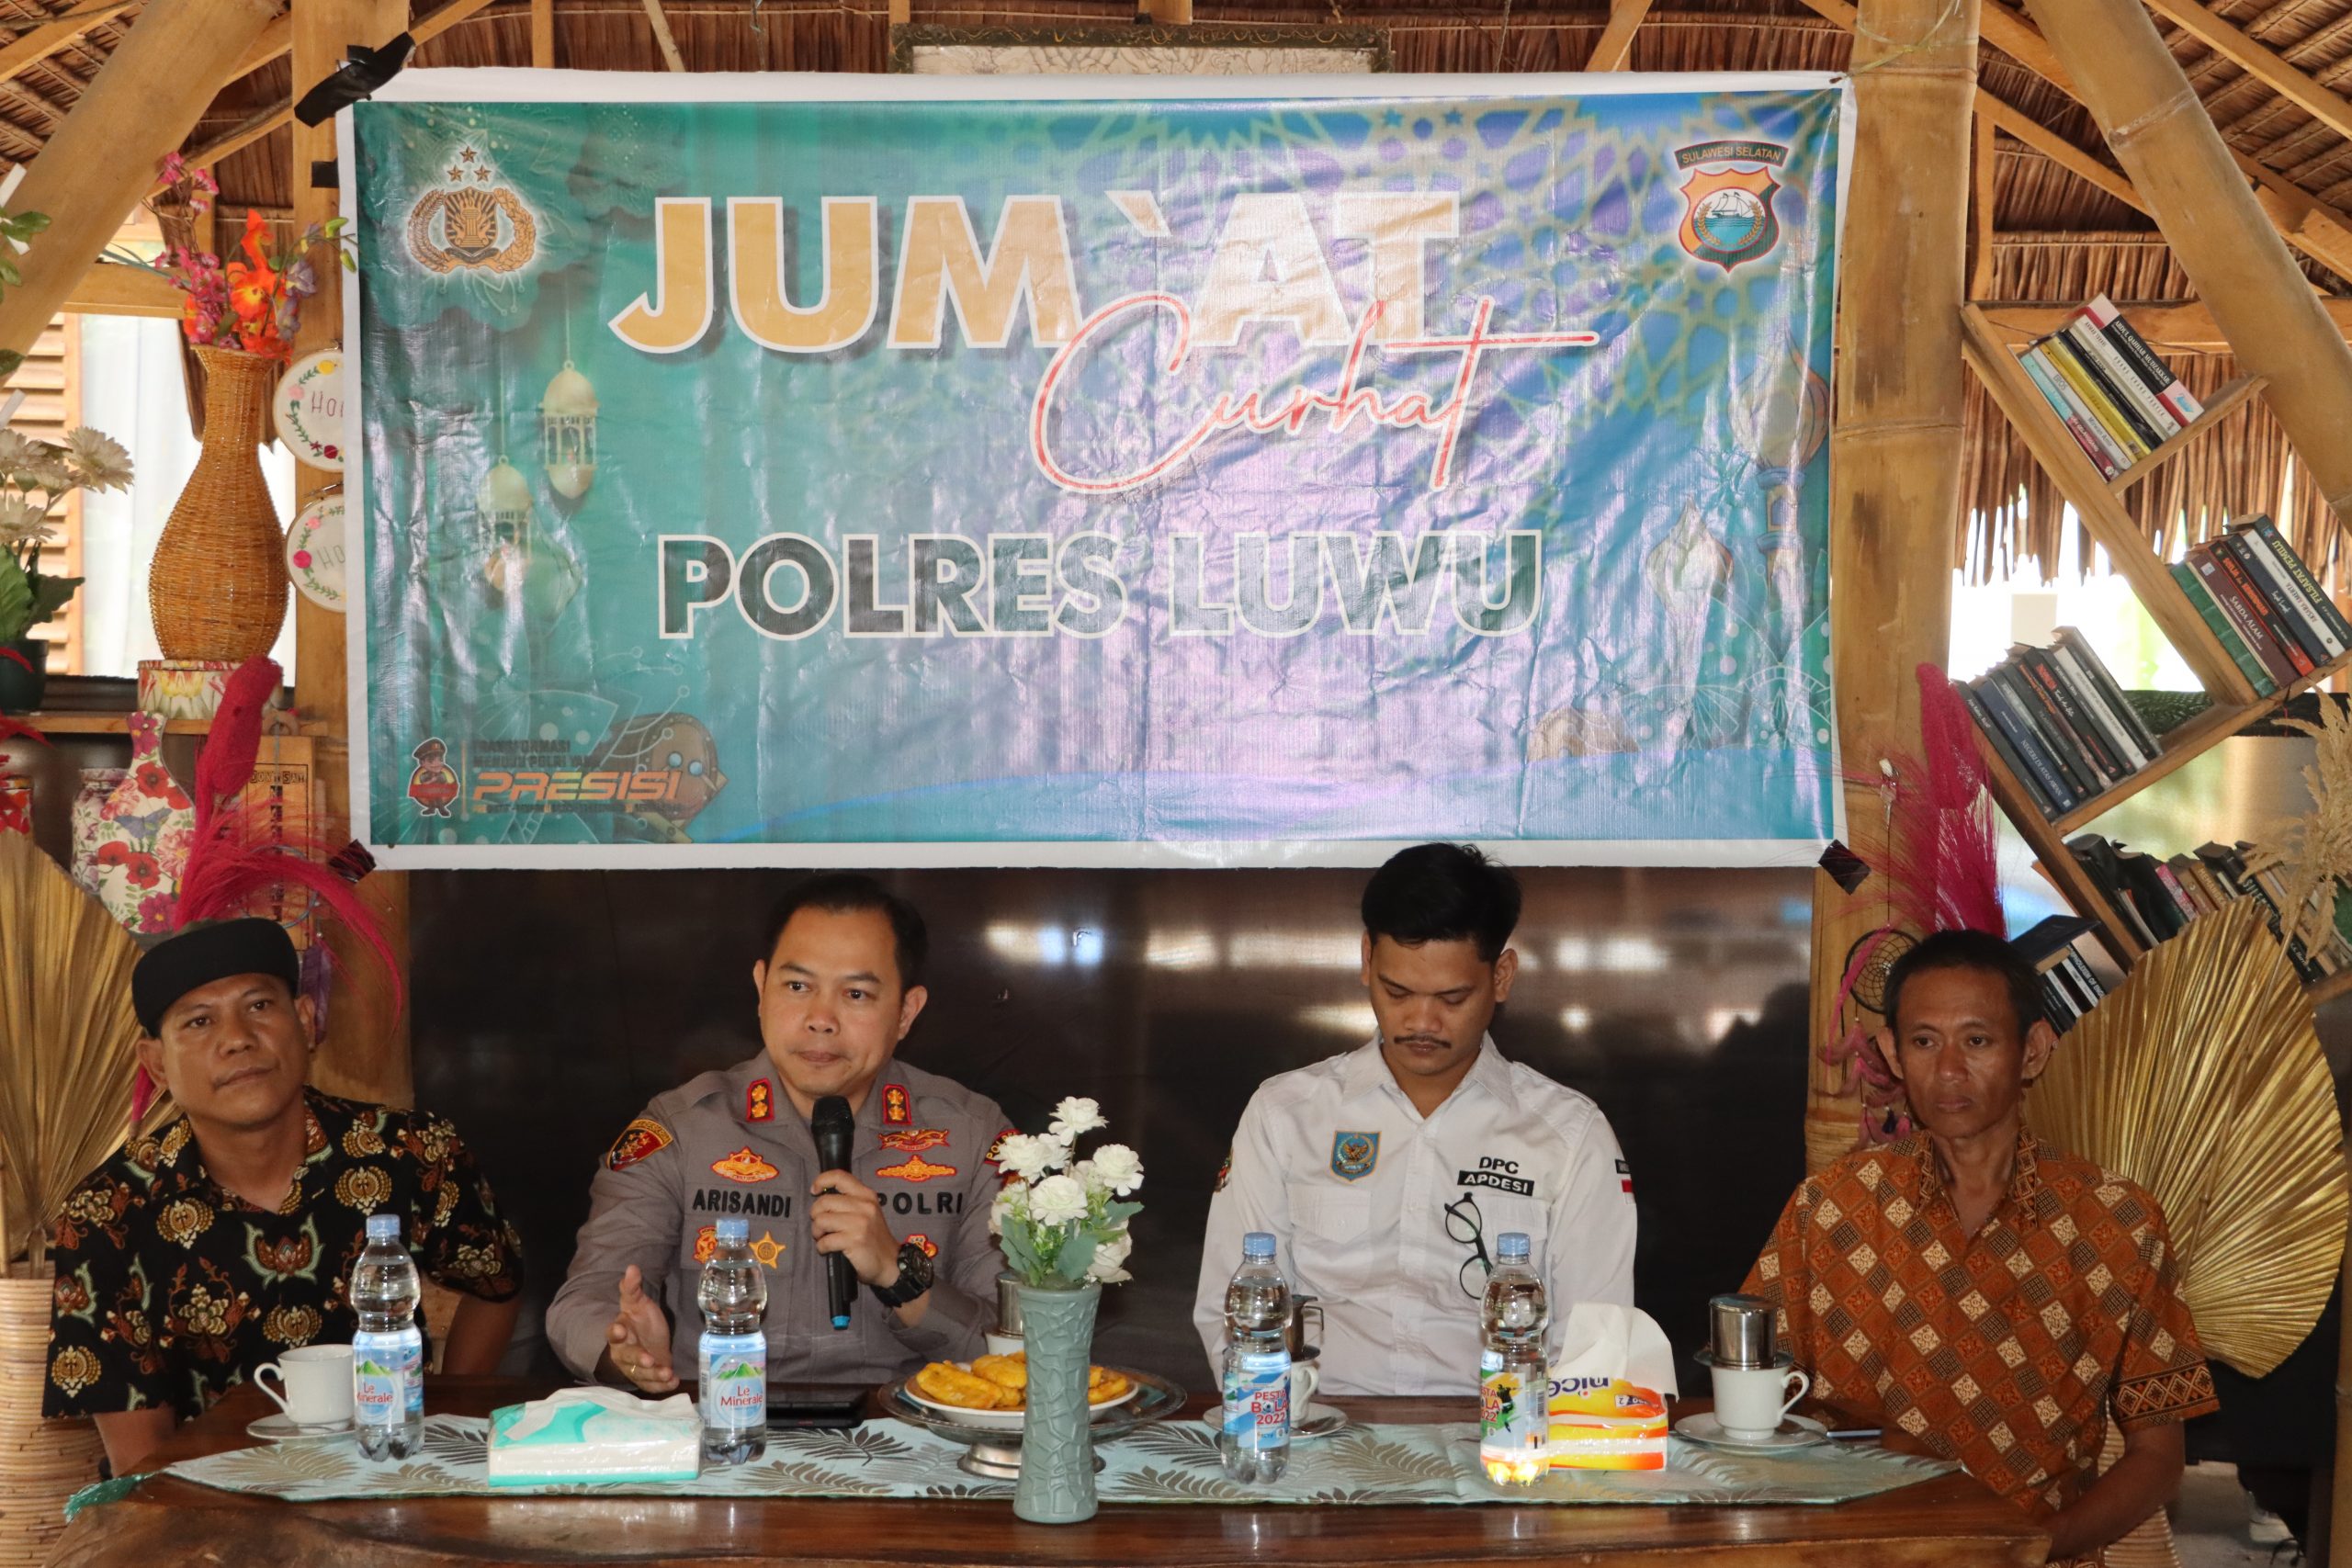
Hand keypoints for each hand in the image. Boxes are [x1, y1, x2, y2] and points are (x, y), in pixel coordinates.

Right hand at [603, 1265, 676, 1392]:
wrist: (650, 1340)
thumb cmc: (641, 1320)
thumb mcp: (638, 1303)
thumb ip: (632, 1288)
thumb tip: (632, 1267)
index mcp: (619, 1331)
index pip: (612, 1333)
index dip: (615, 1333)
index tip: (620, 1331)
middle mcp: (623, 1352)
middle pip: (627, 1357)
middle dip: (638, 1358)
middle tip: (649, 1360)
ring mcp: (635, 1368)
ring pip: (640, 1374)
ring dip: (653, 1375)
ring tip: (666, 1372)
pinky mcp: (647, 1379)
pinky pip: (652, 1385)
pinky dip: (662, 1385)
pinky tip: (673, 1381)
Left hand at [809, 1169, 902, 1287]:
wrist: (890, 1262)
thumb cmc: (873, 1238)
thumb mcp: (867, 1212)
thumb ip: (850, 1201)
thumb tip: (821, 1196)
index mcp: (866, 1195)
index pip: (839, 1177)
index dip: (821, 1180)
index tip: (814, 1190)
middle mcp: (864, 1205)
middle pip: (824, 1202)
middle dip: (815, 1216)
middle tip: (820, 1226)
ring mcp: (859, 1223)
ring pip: (821, 1220)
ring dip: (817, 1232)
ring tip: (824, 1238)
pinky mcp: (854, 1240)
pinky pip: (825, 1241)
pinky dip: (822, 1247)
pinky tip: (828, 1249)